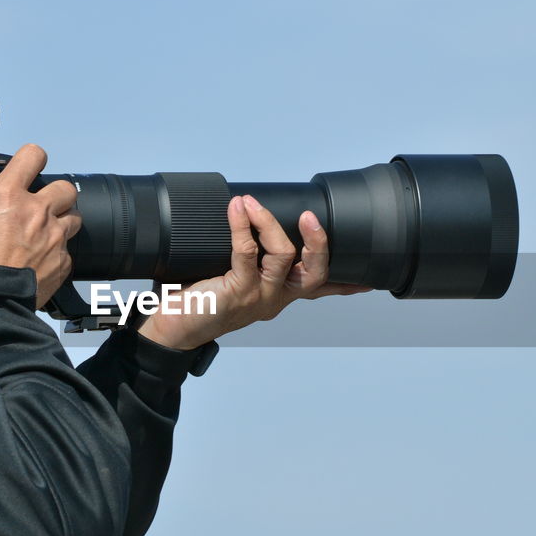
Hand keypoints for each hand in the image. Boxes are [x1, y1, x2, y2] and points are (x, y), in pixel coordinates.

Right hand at [0, 144, 80, 307]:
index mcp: (8, 195)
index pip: (33, 155)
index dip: (32, 157)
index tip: (28, 166)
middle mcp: (37, 212)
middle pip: (66, 187)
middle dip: (56, 193)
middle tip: (42, 204)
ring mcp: (54, 238)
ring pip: (74, 218)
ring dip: (62, 222)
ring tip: (46, 233)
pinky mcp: (62, 263)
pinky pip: (69, 252)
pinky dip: (58, 255)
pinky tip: (42, 260)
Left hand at [135, 194, 369, 350]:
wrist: (168, 332)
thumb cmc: (195, 303)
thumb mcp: (229, 280)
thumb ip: (245, 259)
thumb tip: (244, 223)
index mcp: (276, 297)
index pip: (317, 290)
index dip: (345, 285)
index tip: (368, 280)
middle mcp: (273, 300)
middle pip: (313, 274)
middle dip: (318, 242)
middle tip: (311, 217)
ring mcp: (257, 298)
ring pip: (283, 256)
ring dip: (268, 223)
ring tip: (251, 204)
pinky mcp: (234, 294)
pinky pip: (246, 253)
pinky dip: (242, 226)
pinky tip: (235, 211)